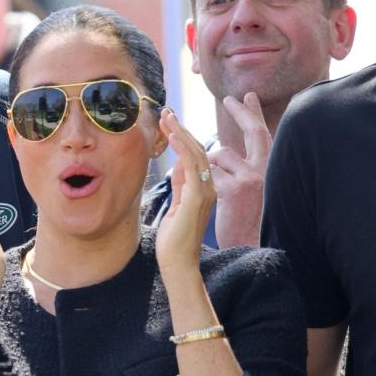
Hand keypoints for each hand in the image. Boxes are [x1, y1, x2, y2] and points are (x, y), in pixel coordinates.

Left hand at [156, 109, 215, 277]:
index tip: (170, 121)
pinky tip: (173, 134)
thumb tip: (178, 164)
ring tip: (167, 116)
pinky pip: (192, 165)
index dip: (183, 137)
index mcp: (204, 189)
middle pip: (196, 150)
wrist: (178, 263)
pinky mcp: (197, 196)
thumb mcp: (177, 205)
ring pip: (195, 153)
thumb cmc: (174, 240)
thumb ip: (180, 185)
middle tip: (167, 112)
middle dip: (181, 129)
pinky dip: (182, 147)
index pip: (195, 156)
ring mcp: (206, 191)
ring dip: (180, 132)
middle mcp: (209, 187)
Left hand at [211, 92, 270, 247]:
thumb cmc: (244, 225)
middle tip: (230, 99)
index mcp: (267, 171)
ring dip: (206, 165)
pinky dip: (197, 179)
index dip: (253, 115)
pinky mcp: (232, 189)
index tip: (248, 97)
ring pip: (219, 154)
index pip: (261, 136)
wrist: (246, 250)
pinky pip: (206, 170)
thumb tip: (210, 155)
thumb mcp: (243, 194)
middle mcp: (264, 171)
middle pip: (253, 132)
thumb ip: (233, 172)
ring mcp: (250, 178)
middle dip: (242, 112)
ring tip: (208, 189)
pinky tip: (200, 197)